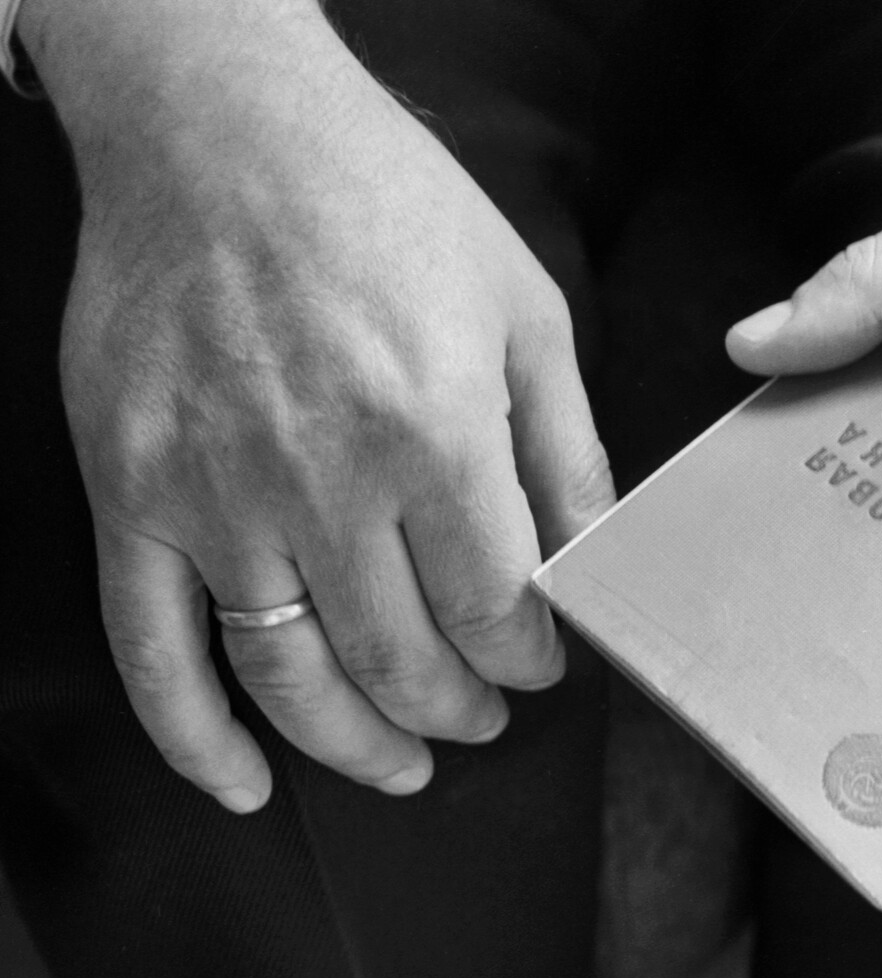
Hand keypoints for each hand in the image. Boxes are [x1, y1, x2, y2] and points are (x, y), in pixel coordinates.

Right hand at [28, 1, 612, 810]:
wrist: (222, 130)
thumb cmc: (389, 205)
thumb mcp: (524, 309)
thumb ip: (566, 449)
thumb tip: (595, 559)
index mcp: (433, 432)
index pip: (497, 607)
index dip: (529, 659)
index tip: (539, 665)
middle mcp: (321, 478)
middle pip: (403, 659)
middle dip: (460, 708)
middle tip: (484, 715)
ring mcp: (211, 493)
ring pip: (290, 675)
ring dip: (357, 743)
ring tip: (404, 765)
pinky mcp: (129, 490)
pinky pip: (151, 648)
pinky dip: (194, 738)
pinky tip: (243, 786)